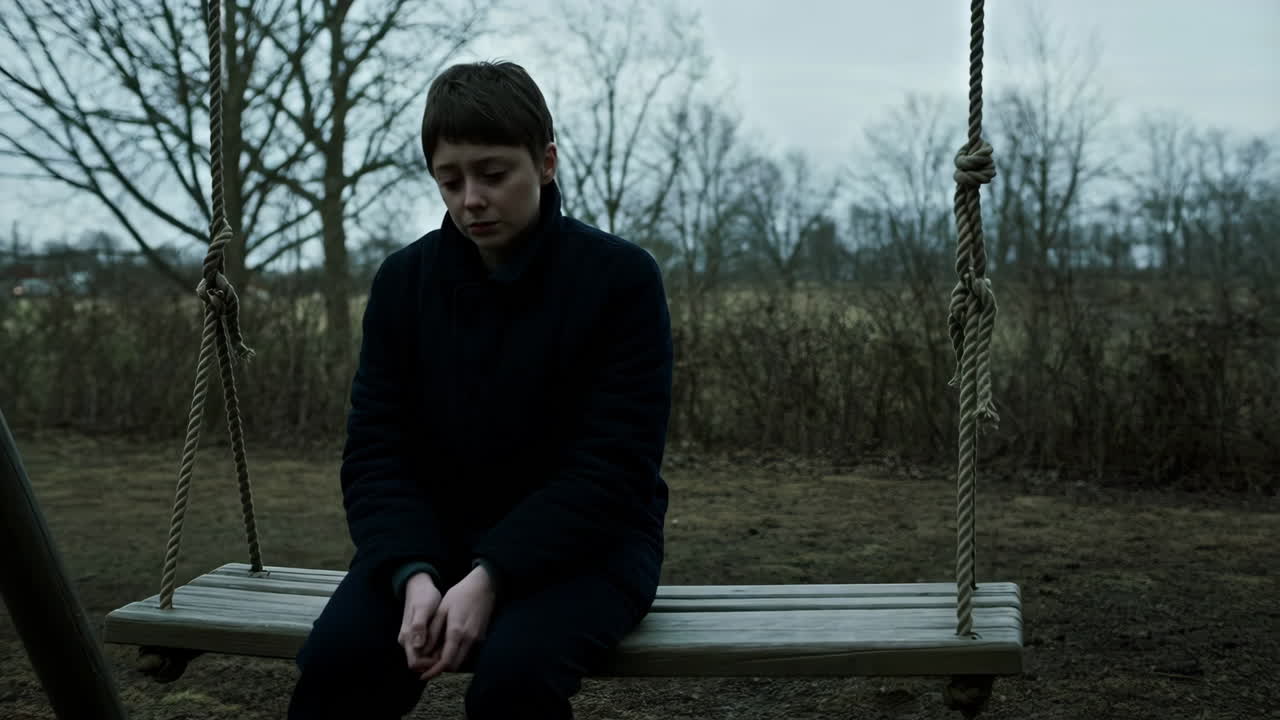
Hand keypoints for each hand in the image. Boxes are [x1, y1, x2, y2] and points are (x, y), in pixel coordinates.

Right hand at [397, 572, 441, 675]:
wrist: (419, 585)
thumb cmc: (423, 596)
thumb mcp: (423, 609)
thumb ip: (419, 626)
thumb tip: (417, 645)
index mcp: (407, 637)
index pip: (415, 663)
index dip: (429, 665)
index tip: (444, 656)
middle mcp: (407, 641)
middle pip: (419, 663)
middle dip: (434, 663)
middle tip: (450, 653)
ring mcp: (412, 639)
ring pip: (423, 657)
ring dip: (436, 657)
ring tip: (450, 647)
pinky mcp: (418, 636)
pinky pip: (426, 650)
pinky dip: (436, 650)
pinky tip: (447, 643)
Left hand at [420, 564, 496, 680]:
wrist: (484, 586)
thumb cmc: (460, 594)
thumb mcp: (442, 609)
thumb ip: (433, 631)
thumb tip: (423, 650)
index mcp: (457, 632)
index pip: (446, 662)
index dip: (434, 672)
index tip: (423, 677)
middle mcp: (470, 639)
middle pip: (455, 666)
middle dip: (440, 670)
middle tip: (426, 667)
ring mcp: (478, 639)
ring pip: (461, 660)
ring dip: (448, 662)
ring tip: (434, 656)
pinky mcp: (481, 636)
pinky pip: (467, 652)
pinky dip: (456, 654)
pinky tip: (447, 646)